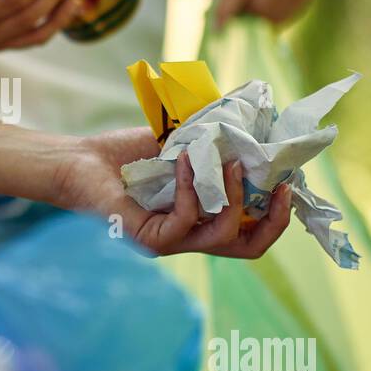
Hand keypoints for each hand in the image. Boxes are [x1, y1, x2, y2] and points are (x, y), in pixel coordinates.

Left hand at [53, 126, 292, 257]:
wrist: (80, 161)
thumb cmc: (127, 154)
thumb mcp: (182, 143)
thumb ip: (216, 141)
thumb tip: (256, 122)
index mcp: (204, 219)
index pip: (252, 231)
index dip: (278, 213)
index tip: (289, 180)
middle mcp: (191, 236)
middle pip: (248, 248)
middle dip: (274, 220)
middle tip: (282, 187)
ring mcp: (171, 241)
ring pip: (222, 238)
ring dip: (234, 197)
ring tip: (232, 163)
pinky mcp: (149, 239)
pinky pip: (184, 220)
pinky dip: (191, 188)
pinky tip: (186, 160)